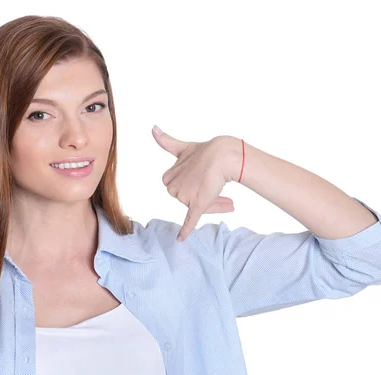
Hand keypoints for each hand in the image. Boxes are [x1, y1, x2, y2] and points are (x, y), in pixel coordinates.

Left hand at [152, 125, 242, 241]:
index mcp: (169, 177)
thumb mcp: (183, 147)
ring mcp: (185, 197)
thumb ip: (166, 142)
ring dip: (213, 204)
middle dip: (204, 196)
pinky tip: (180, 240)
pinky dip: (185, 231)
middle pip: (189, 199)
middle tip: (218, 188)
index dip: (193, 185)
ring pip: (197, 206)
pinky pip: (189, 221)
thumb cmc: (206, 151)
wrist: (223, 154)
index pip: (180, 188)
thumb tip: (152, 128)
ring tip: (229, 200)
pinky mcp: (196, 205)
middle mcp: (174, 188)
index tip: (206, 179)